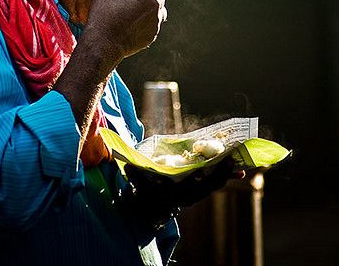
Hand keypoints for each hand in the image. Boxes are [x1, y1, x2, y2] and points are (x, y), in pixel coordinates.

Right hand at [85, 0, 165, 64]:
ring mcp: (156, 18)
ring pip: (158, 10)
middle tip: (134, 1)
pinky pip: (153, 24)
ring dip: (150, 10)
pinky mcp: (154, 32)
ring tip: (135, 14)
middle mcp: (154, 1)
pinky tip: (133, 26)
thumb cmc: (102, 13)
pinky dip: (147, 24)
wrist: (104, 41)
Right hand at [123, 157, 239, 228]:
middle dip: (219, 175)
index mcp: (174, 193)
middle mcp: (188, 195)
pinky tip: (240, 171)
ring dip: (227, 175)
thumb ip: (135, 173)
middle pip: (207, 186)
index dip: (197, 179)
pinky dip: (227, 176)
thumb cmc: (146, 189)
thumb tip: (127, 166)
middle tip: (230, 162)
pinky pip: (217, 182)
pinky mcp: (202, 189)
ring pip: (215, 184)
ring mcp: (197, 193)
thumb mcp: (139, 181)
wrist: (154, 206)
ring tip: (240, 167)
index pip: (188, 187)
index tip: (203, 172)